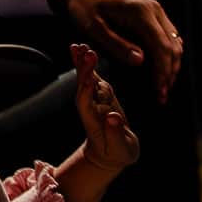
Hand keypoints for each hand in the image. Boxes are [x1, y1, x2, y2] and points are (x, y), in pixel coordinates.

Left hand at [56, 0, 182, 101]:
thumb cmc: (82, 4)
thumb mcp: (93, 27)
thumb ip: (116, 44)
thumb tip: (141, 61)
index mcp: (140, 12)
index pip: (162, 48)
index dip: (163, 73)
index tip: (160, 92)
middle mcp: (153, 9)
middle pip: (173, 46)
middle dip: (170, 72)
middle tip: (162, 94)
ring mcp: (154, 8)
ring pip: (174, 40)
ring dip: (171, 63)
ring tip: (162, 85)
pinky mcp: (151, 10)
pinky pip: (167, 34)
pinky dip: (167, 52)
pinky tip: (159, 66)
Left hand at [71, 44, 138, 172]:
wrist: (110, 155)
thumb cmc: (117, 154)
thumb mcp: (120, 148)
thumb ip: (116, 133)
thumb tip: (113, 118)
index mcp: (94, 120)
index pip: (87, 104)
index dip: (87, 92)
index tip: (89, 79)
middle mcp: (91, 108)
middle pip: (85, 87)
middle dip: (84, 71)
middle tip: (85, 52)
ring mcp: (96, 101)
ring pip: (88, 79)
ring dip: (84, 63)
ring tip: (81, 46)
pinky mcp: (103, 97)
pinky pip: (95, 78)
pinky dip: (90, 65)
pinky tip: (86, 51)